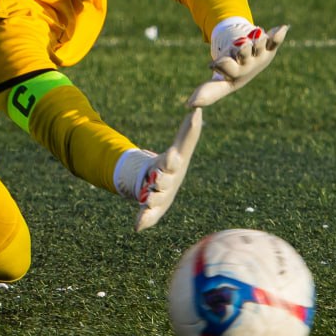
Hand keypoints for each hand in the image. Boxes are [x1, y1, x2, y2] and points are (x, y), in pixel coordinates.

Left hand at [114, 107, 202, 231]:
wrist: (161, 187)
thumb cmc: (171, 165)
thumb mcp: (180, 148)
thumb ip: (189, 131)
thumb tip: (198, 109)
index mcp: (174, 165)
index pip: (175, 161)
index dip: (172, 160)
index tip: (171, 154)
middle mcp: (169, 182)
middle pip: (165, 180)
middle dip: (161, 179)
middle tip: (157, 178)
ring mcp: (161, 196)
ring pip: (156, 199)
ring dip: (152, 200)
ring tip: (147, 200)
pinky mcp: (154, 208)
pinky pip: (148, 215)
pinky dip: (144, 220)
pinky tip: (137, 226)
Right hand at [186, 20, 287, 107]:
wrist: (251, 63)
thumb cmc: (232, 74)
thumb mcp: (219, 84)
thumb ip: (207, 94)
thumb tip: (189, 107)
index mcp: (235, 75)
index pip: (227, 68)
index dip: (221, 64)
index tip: (212, 63)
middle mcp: (249, 64)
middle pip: (243, 52)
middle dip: (241, 47)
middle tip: (239, 45)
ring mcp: (260, 54)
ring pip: (259, 43)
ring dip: (257, 39)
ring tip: (256, 36)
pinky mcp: (270, 46)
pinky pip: (276, 39)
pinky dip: (279, 34)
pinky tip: (282, 29)